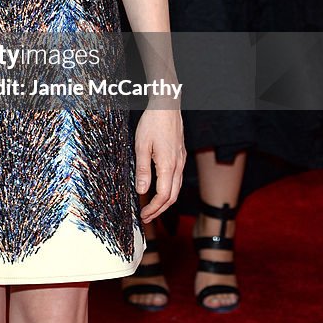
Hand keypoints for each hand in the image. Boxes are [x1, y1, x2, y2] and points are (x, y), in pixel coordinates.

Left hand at [134, 107, 185, 222]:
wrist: (167, 105)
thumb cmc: (153, 122)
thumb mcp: (141, 145)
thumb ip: (142, 169)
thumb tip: (141, 191)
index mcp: (168, 165)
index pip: (163, 196)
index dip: (153, 209)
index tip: (143, 215)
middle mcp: (178, 165)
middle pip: (172, 197)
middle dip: (159, 210)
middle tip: (147, 217)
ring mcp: (181, 160)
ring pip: (176, 188)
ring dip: (165, 201)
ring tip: (151, 207)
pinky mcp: (181, 155)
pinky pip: (177, 178)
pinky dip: (169, 190)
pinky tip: (159, 189)